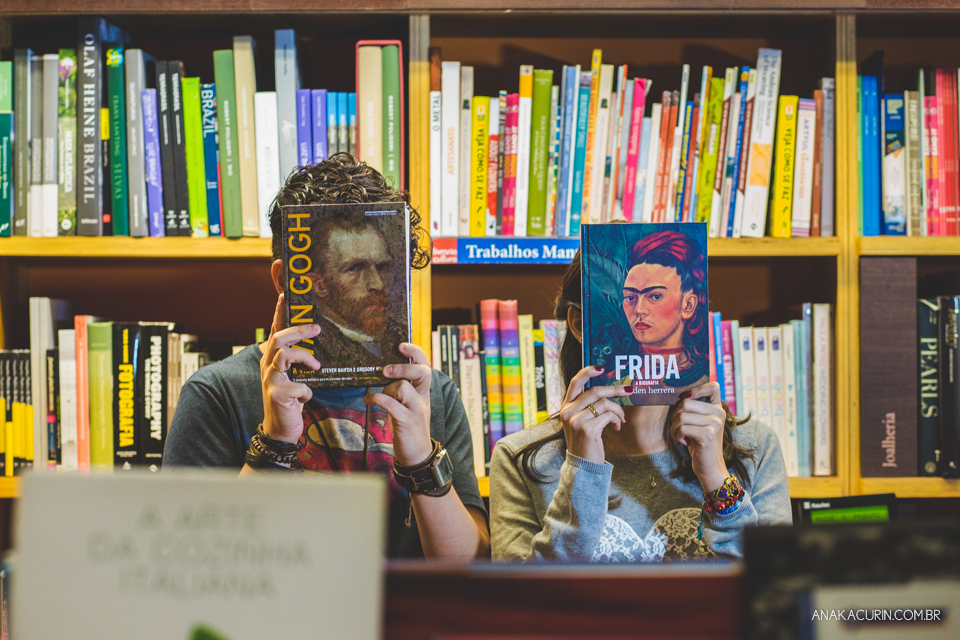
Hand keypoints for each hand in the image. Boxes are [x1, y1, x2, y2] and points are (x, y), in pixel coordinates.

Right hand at [260, 294, 321, 443]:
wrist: (280, 431)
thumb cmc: (289, 402)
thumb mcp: (293, 377)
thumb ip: (297, 362)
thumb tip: (314, 343)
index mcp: (271, 360)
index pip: (274, 331)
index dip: (277, 313)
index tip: (283, 295)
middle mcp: (267, 367)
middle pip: (278, 338)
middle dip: (298, 330)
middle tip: (316, 329)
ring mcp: (270, 380)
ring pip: (285, 355)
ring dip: (305, 359)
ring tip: (316, 367)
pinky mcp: (277, 394)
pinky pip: (299, 385)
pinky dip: (307, 392)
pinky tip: (304, 399)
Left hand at [364, 343, 432, 466]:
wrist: (418, 455)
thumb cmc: (409, 426)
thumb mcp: (409, 405)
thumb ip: (402, 389)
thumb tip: (383, 373)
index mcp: (423, 391)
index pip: (426, 365)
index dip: (416, 353)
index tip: (401, 345)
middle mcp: (423, 397)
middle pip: (422, 372)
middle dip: (403, 366)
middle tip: (386, 370)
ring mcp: (416, 409)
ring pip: (403, 387)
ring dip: (386, 388)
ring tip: (377, 394)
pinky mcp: (407, 421)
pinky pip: (391, 404)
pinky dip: (376, 399)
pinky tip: (368, 401)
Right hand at [558, 366, 631, 464]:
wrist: (583, 466)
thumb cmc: (585, 443)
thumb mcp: (580, 422)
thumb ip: (587, 406)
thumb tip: (609, 392)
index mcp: (566, 407)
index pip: (575, 383)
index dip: (588, 372)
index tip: (602, 368)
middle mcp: (568, 412)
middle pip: (595, 391)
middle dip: (615, 389)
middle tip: (629, 390)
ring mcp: (576, 420)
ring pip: (604, 404)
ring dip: (618, 411)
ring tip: (621, 420)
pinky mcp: (587, 429)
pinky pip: (609, 416)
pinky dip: (617, 420)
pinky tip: (617, 428)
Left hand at [669, 382, 727, 492]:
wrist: (710, 468)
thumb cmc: (700, 444)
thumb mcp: (699, 423)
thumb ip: (694, 409)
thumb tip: (678, 394)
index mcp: (718, 408)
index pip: (713, 386)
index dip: (696, 389)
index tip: (685, 398)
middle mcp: (719, 413)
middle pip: (686, 402)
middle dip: (675, 416)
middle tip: (678, 429)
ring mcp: (715, 423)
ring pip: (681, 416)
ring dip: (674, 428)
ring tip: (680, 436)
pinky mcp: (708, 434)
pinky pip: (682, 427)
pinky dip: (677, 436)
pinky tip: (684, 442)